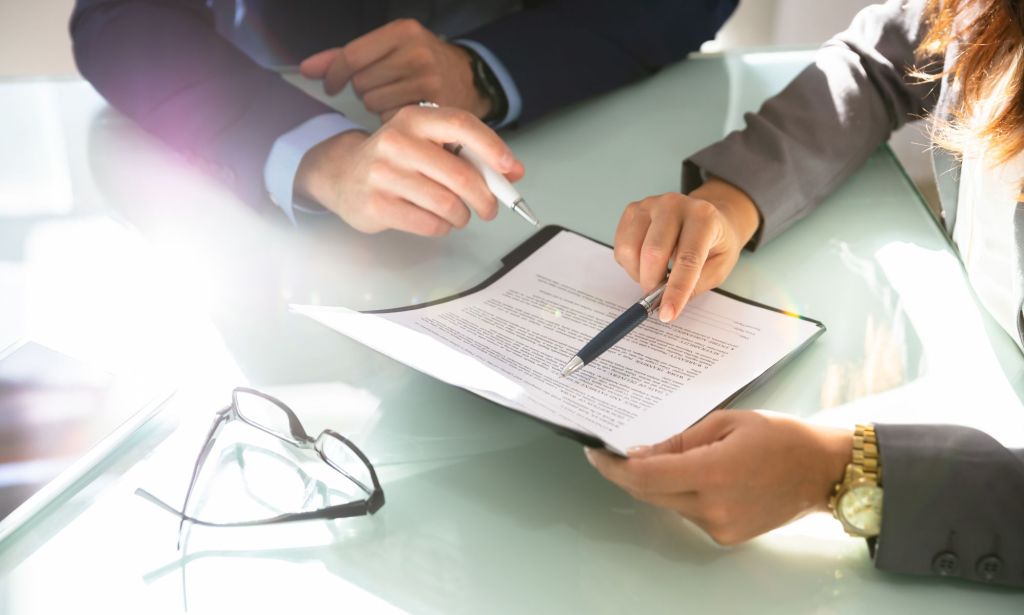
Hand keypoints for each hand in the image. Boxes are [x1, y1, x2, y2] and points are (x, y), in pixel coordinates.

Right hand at [294, 105, 523, 235]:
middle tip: (490, 208)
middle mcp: (397, 141)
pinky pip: (429, 224)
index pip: (461, 125)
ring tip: (459, 214)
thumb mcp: (428, 143)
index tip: (510, 168)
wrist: (341, 174)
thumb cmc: (396, 160)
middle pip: (461, 175)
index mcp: (414, 119)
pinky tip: (436, 221)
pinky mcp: (377, 205)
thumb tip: (513, 173)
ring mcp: (384, 174)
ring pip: (447, 204)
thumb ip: (469, 154)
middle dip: (486, 199)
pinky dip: (442, 227)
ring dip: (462, 216)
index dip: (492, 148)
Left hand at [300, 19, 489, 121]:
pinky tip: (405, 111)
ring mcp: (428, 80)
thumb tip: (306, 69)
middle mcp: (417, 53)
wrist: (468, 79)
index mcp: (402, 31)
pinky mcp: (434, 106)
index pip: (352, 55)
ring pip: (374, 103)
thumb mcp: (387, 48)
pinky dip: (391, 119)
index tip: (332, 85)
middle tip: (381, 88)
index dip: (334, 75)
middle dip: (364, 89)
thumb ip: (344, 57)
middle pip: (362, 83)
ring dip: (376, 105)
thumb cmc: (419, 63)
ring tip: (394, 98)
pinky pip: (391, 119)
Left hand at [586, 410, 850, 544]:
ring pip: (668, 504)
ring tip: (672, 457)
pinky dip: (682, 494)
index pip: (645, 476)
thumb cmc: (779, 437)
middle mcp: (712, 507)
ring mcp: (720, 526)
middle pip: (650, 493)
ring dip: (659, 482)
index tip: (595, 453)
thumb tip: (641, 453)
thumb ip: (680, 441)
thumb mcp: (726, 423)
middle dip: (629, 473)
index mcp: (712, 473)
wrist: (823, 471)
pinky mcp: (727, 537)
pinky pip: (688, 513)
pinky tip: (700, 475)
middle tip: (616, 452)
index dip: (613, 467)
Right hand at [613, 178, 759, 321]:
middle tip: (657, 298)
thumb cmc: (714, 243)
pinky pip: (621, 247)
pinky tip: (645, 263)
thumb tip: (664, 301)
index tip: (667, 315)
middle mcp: (675, 204)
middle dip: (651, 283)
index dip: (676, 290)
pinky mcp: (633, 211)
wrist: (709, 215)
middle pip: (653, 252)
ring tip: (654, 276)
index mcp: (704, 217)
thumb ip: (694, 285)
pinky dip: (630, 265)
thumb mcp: (718, 268)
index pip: (687, 259)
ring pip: (630, 250)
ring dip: (639, 274)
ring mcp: (650, 205)